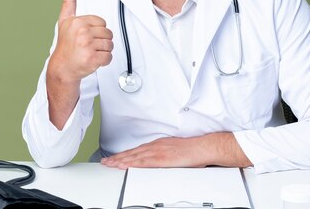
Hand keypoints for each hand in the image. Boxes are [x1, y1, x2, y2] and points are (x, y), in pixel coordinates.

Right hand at [48, 0, 113, 82]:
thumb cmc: (66, 44)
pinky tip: (93, 60)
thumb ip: (69, 2)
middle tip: (88, 46)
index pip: (102, 23)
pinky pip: (109, 57)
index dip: (97, 31)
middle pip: (108, 34)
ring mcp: (87, 45)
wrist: (62, 67)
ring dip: (103, 51)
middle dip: (101, 41)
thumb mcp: (65, 21)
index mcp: (78, 22)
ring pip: (110, 45)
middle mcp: (82, 32)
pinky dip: (104, 61)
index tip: (86, 36)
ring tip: (90, 53)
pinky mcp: (92, 58)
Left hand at [100, 133, 251, 168]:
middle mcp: (156, 146)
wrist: (203, 147)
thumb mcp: (175, 151)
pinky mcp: (162, 158)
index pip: (138, 150)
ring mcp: (158, 152)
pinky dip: (132, 163)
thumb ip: (166, 156)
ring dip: (121, 160)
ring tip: (110, 164)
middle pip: (133, 153)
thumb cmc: (193, 150)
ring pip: (135, 157)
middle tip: (106, 162)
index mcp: (159, 144)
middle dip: (118, 157)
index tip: (115, 157)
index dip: (125, 154)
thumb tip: (160, 162)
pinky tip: (125, 166)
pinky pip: (143, 162)